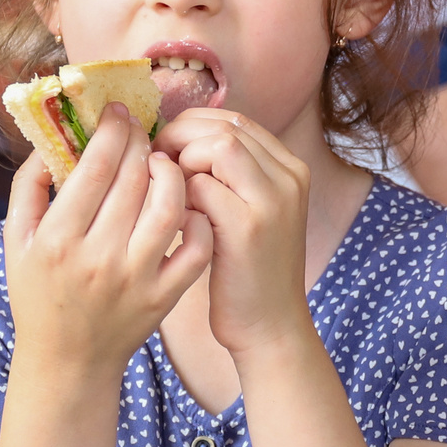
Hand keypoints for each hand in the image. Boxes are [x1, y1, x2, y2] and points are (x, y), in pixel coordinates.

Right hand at [4, 103, 211, 376]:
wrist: (66, 361)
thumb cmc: (38, 294)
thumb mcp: (16, 242)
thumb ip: (28, 188)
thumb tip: (52, 139)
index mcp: (58, 239)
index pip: (96, 167)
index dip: (112, 130)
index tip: (118, 113)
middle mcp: (99, 258)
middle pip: (134, 179)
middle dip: (142, 143)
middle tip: (142, 130)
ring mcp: (137, 279)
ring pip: (170, 206)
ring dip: (172, 173)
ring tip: (162, 163)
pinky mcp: (165, 297)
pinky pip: (195, 248)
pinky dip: (198, 219)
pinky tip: (187, 205)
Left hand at [160, 108, 311, 357]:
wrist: (270, 326)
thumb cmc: (248, 269)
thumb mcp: (251, 211)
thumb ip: (230, 175)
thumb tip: (178, 138)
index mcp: (290, 168)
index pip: (236, 120)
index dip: (193, 126)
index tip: (167, 150)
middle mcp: (289, 177)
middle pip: (225, 126)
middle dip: (181, 138)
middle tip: (155, 165)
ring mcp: (274, 200)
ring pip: (218, 146)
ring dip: (182, 164)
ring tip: (169, 193)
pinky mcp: (250, 228)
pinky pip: (202, 188)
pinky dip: (179, 198)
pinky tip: (175, 222)